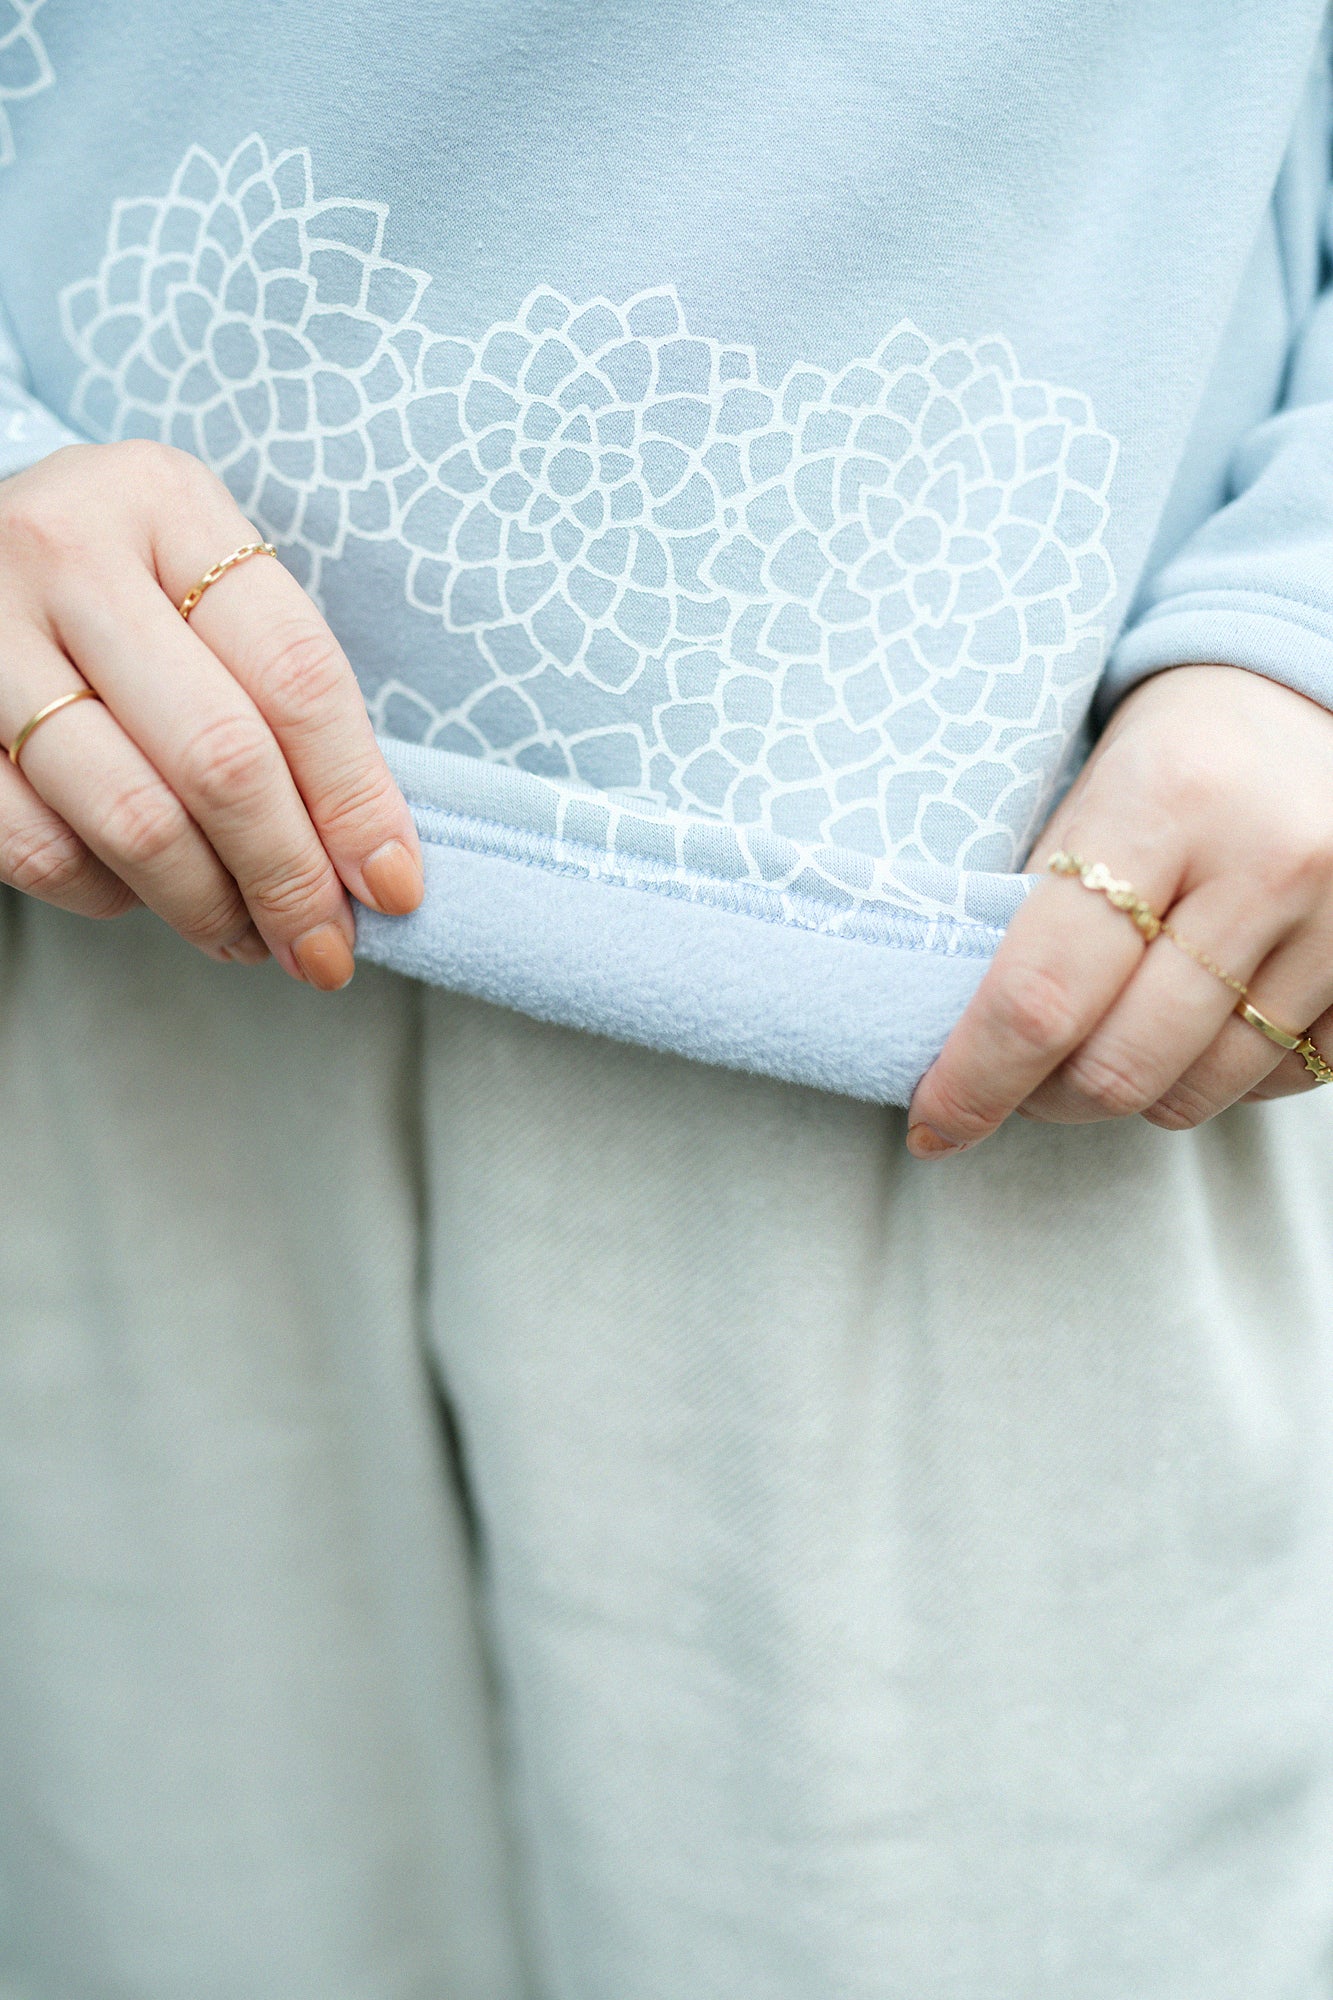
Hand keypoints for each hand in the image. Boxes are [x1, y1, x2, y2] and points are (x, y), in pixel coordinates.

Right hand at [0, 441, 422, 987]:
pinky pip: (38, 846)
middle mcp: (66, 550)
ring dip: (209, 905)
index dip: (356, 798)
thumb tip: (372, 863)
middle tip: (324, 949)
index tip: (394, 887)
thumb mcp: (201, 588)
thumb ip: (281, 694)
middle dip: (289, 876)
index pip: (295, 674)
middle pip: (221, 755)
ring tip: (249, 939)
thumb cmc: (118, 589)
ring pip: (132, 817)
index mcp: (166, 502)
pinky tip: (137, 892)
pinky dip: (104, 892)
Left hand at [907, 663, 1332, 1156]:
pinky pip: (1285, 1082)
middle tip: (1021, 1080)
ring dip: (1135, 1091)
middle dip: (1048, 1097)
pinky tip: (1202, 1024)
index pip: (1042, 993)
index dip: (975, 1080)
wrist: (1306, 697)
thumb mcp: (1086, 803)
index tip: (932, 1125)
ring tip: (1112, 1039)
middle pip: (1122, 1064)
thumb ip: (1032, 923)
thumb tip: (962, 1061)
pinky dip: (1226, 1078)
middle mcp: (1270, 860)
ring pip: (1201, 1090)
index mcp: (1165, 800)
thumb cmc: (1170, 760)